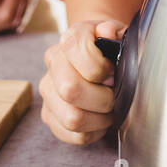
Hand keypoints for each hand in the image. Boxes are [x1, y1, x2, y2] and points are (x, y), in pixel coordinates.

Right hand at [39, 18, 126, 144]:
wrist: (98, 55)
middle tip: (113, 94)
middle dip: (102, 98)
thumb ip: (115, 31)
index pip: (78, 52)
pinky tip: (99, 118)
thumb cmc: (109, 47)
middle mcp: (53, 63)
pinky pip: (73, 135)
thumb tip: (108, 32)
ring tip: (109, 108)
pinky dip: (93, 131)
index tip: (113, 71)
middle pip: (70, 89)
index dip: (102, 67)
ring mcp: (48, 91)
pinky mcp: (50, 115)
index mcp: (70, 39)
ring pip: (72, 118)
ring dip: (99, 118)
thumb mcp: (118, 33)